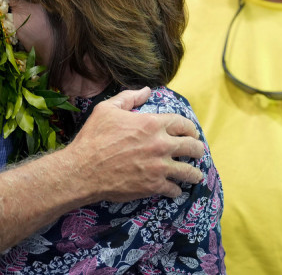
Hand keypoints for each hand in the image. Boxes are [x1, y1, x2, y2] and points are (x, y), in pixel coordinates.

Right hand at [66, 87, 204, 201]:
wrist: (83, 170)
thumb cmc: (93, 138)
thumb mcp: (107, 109)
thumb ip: (129, 97)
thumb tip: (146, 91)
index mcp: (151, 124)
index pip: (183, 124)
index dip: (190, 128)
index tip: (192, 133)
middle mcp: (160, 145)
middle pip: (192, 147)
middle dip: (198, 149)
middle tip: (198, 152)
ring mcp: (159, 167)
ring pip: (189, 171)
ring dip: (194, 173)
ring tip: (195, 175)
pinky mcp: (153, 186)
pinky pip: (174, 189)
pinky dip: (176, 189)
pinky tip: (175, 189)